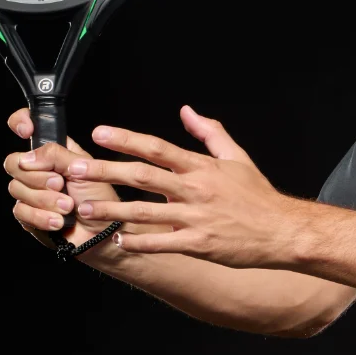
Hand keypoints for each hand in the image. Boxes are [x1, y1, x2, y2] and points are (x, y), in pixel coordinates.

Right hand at [3, 108, 124, 248]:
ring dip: (44, 199)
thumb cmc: (100, 197)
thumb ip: (56, 156)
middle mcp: (39, 169)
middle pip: (14, 162)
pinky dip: (41, 216)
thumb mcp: (84, 168)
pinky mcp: (29, 215)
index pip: (26, 126)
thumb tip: (27, 158)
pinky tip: (59, 221)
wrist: (104, 231)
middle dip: (37, 176)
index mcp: (53, 151)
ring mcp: (31, 192)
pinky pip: (20, 211)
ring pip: (16, 188)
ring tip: (67, 206)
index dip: (20, 122)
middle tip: (60, 184)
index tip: (26, 131)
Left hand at [68, 105, 305, 268]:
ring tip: (84, 207)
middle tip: (74, 169)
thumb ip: (209, 133)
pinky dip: (138, 242)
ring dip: (111, 210)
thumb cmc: (257, 195)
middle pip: (142, 176)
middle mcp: (194, 189)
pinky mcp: (198, 243)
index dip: (126, 139)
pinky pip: (161, 243)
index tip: (100, 133)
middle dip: (105, 170)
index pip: (157, 147)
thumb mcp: (237, 157)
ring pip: (144, 212)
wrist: (281, 230)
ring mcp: (195, 217)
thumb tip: (187, 111)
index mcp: (201, 167)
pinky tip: (118, 241)